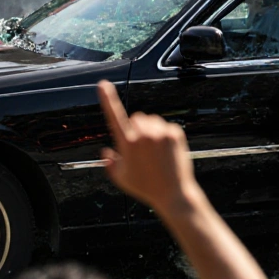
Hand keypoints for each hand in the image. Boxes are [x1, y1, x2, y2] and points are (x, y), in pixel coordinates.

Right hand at [97, 81, 198, 214]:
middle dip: (136, 127)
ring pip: (151, 120)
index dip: (107, 99)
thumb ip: (110, 163)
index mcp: (127, 143)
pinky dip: (164, 135)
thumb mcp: (121, 179)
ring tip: (154, 152)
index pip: (114, 116)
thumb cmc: (146, 187)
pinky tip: (166, 152)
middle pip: (136, 117)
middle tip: (140, 148)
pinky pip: (165, 126)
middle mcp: (144, 135)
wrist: (174, 194)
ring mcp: (161, 132)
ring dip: (150, 130)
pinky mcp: (175, 133)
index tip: (102, 84)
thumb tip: (106, 152)